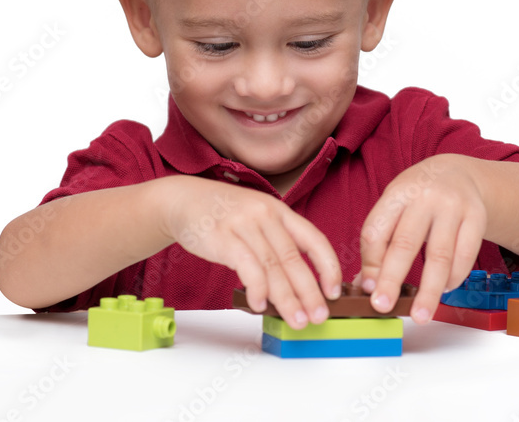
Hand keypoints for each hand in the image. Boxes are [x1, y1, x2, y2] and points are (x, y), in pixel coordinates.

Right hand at [159, 176, 341, 328]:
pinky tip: (259, 305)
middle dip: (310, 292)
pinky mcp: (222, 237)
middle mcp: (266, 215)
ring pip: (272, 266)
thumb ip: (276, 244)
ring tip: (296, 319)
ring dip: (286, 298)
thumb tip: (297, 286)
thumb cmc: (225, 216)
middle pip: (294, 259)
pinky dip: (256, 288)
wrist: (183, 200)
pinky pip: (246, 266)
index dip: (329, 267)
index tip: (335, 292)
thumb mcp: (258, 219)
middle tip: (319, 316)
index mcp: (280, 211)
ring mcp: (244, 224)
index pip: (314, 239)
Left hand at [357, 154, 487, 323]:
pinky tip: (444, 289)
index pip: (377, 230)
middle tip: (383, 306)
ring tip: (420, 315)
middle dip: (392, 279)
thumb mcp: (395, 206)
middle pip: (406, 243)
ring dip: (429, 290)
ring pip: (440, 255)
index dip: (371, 262)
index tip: (367, 288)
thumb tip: (365, 285)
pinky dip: (453, 278)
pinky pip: (465, 256)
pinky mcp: (477, 218)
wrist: (459, 173)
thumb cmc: (419, 197)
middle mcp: (425, 197)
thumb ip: (381, 241)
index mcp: (398, 193)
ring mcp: (454, 207)